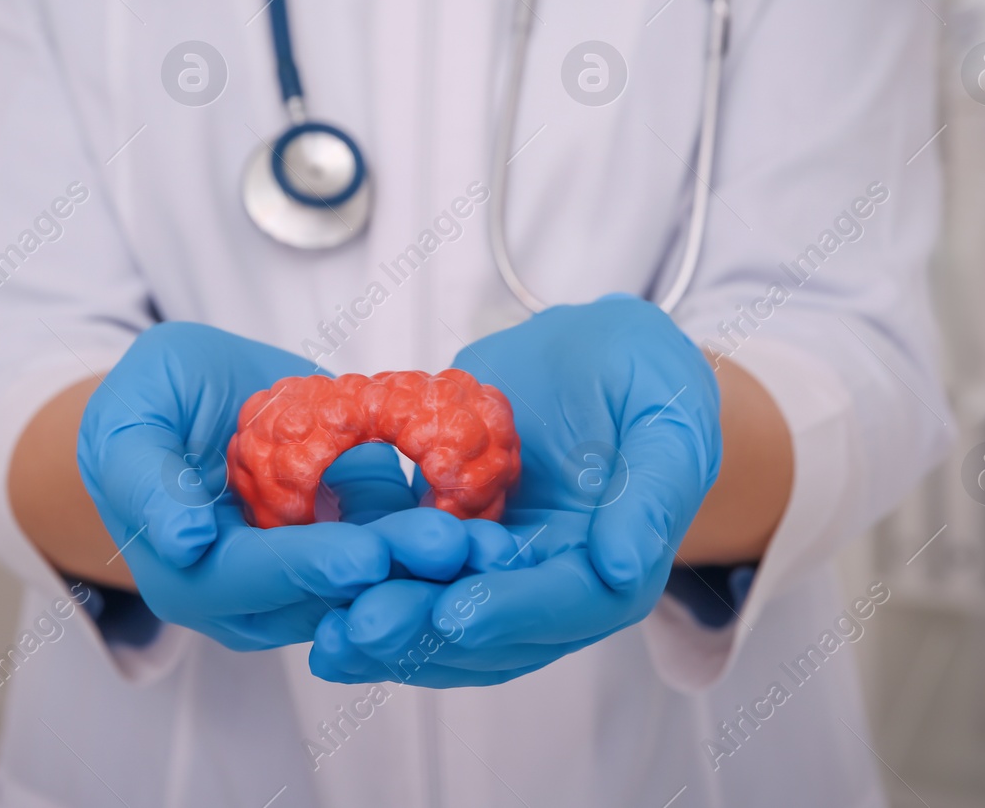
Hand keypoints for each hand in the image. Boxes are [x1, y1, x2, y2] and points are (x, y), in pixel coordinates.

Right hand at [77, 322, 468, 650]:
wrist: (194, 398)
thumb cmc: (146, 406)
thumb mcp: (123, 425)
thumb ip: (143, 481)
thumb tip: (187, 542)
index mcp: (195, 576)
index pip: (256, 578)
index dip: (309, 566)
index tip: (363, 554)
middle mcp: (261, 594)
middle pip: (333, 591)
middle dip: (397, 573)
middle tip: (455, 549)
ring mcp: (316, 571)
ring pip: (382, 576)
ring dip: (439, 563)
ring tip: (495, 541)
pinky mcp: (359, 539)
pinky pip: (407, 543)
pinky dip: (452, 532)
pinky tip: (499, 522)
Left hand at [309, 295, 720, 684]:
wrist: (593, 351)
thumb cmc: (646, 375)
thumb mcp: (670, 415)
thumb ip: (655, 491)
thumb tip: (629, 569)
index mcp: (614, 568)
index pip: (566, 605)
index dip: (511, 611)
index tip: (455, 613)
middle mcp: (550, 585)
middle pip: (491, 630)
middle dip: (424, 632)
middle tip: (362, 627)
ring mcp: (494, 570)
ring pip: (439, 617)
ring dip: (386, 631)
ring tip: (328, 633)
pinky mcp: (448, 542)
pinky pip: (405, 574)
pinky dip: (365, 585)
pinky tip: (314, 594)